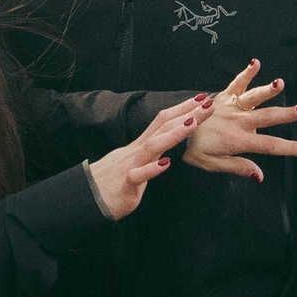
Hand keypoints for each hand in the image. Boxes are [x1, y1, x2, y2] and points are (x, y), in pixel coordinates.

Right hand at [88, 96, 207, 220]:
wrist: (89, 198)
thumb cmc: (115, 181)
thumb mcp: (136, 160)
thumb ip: (151, 150)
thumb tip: (166, 139)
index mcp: (140, 146)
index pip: (162, 121)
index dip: (182, 108)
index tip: (201, 98)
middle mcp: (136, 151)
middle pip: (162, 127)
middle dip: (186, 114)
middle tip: (208, 104)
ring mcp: (130, 166)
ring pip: (152, 147)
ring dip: (173, 134)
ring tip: (192, 123)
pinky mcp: (125, 185)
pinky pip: (137, 176)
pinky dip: (151, 170)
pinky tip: (166, 164)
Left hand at [184, 58, 296, 182]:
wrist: (174, 133)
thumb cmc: (194, 151)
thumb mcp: (214, 165)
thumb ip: (238, 167)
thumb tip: (260, 176)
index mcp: (239, 141)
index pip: (272, 146)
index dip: (293, 148)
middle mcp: (238, 122)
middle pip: (268, 118)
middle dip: (288, 114)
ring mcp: (230, 108)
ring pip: (253, 98)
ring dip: (267, 90)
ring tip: (280, 83)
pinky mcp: (223, 97)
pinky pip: (236, 84)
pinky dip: (246, 73)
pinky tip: (255, 63)